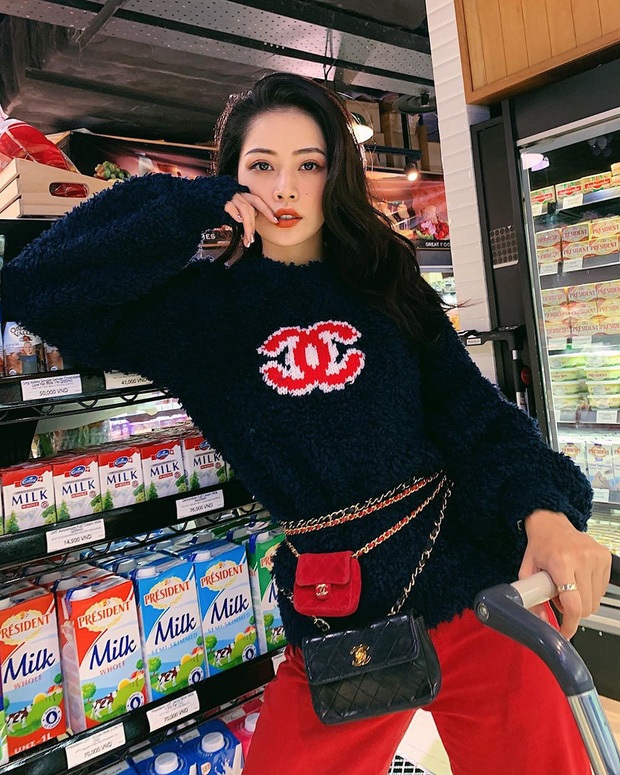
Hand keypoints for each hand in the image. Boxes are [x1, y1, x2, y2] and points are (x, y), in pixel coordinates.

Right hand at [224, 192, 277, 247]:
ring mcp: (231, 197)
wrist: (207, 195)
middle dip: (253, 225)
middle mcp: (239, 195)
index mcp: (243, 196)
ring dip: (248, 225)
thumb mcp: (235, 207)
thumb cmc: (221, 203)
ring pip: (244, 209)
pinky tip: (238, 221)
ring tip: (248, 236)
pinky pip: (231, 207)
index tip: (275, 220)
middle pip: (250, 209)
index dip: (267, 211)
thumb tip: (251, 226)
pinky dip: (236, 214)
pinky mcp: (222, 201)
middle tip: (252, 239)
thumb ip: (244, 214)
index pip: (258, 202)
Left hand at [519, 509, 610, 638]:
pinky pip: (602, 589)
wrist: (551, 524)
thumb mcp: (527, 571)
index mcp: (561, 562)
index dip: (570, 624)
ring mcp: (596, 557)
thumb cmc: (539, 547)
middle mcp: (582, 559)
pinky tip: (578, 579)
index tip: (565, 632)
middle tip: (559, 599)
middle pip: (586, 606)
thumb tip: (542, 622)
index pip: (573, 604)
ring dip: (581, 600)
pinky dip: (590, 591)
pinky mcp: (605, 557)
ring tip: (567, 585)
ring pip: (595, 600)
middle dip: (573, 611)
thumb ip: (531, 597)